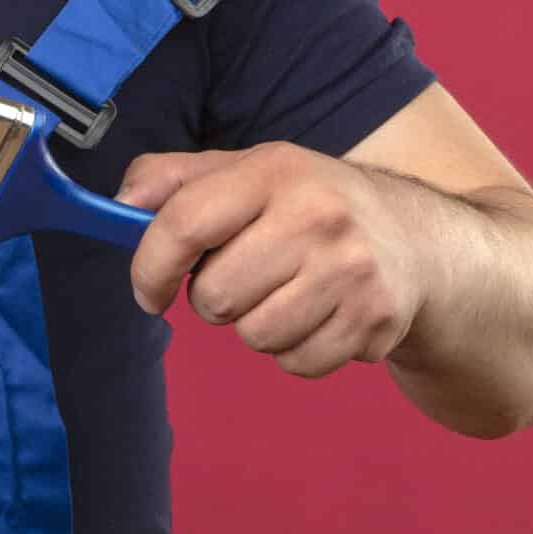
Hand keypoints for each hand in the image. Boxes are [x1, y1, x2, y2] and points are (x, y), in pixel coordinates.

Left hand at [117, 143, 427, 378]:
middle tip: (246, 276)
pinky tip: (320, 314)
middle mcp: (318, 215)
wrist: (417, 240)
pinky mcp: (374, 320)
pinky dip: (295, 350)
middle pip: (215, 296)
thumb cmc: (310, 204)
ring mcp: (352, 270)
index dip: (150, 265)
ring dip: (256, 325)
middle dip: (215, 297)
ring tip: (287, 292)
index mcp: (276, 169)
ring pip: (253, 336)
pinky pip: (295, 364)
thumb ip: (173, 180)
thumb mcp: (247, 171)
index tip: (148, 291)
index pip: (185, 222)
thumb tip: (116, 207)